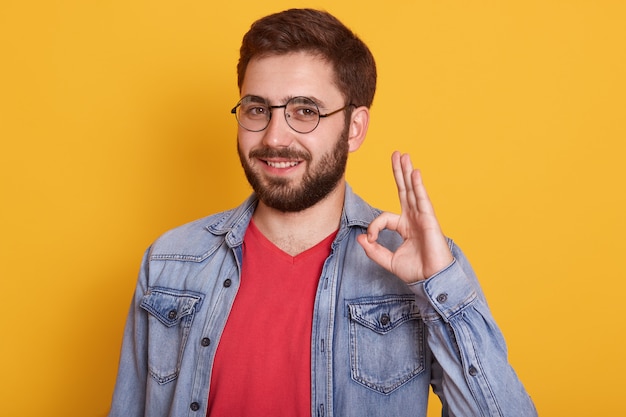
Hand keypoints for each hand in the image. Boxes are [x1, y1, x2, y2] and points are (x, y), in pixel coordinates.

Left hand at [357, 151, 453, 282]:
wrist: (432, 281)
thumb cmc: (416, 272)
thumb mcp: (388, 261)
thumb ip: (373, 250)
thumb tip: (360, 237)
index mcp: (404, 226)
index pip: (384, 217)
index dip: (374, 226)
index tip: (370, 239)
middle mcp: (414, 218)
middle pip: (404, 191)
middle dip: (399, 173)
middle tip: (396, 155)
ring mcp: (422, 217)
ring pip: (413, 190)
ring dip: (407, 172)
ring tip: (403, 156)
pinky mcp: (430, 220)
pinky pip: (422, 200)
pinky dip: (418, 186)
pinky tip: (414, 172)